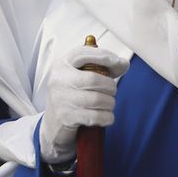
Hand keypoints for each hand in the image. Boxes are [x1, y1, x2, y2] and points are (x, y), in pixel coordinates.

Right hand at [39, 44, 129, 165]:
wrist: (53, 123)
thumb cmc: (72, 95)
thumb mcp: (80, 76)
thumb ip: (102, 68)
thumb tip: (124, 63)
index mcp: (62, 65)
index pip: (83, 54)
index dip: (103, 56)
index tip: (118, 62)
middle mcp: (59, 80)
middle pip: (94, 79)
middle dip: (110, 87)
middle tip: (111, 91)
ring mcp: (61, 99)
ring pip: (98, 99)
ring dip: (110, 103)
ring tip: (108, 104)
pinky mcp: (67, 117)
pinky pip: (96, 116)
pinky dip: (107, 117)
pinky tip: (105, 116)